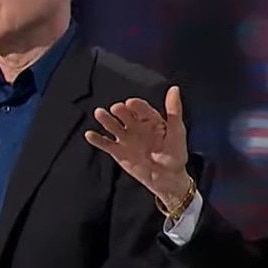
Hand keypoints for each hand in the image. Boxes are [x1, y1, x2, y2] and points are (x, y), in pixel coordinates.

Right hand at [84, 86, 189, 208]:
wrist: (168, 178)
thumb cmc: (175, 154)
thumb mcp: (177, 131)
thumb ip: (174, 111)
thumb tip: (174, 89)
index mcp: (150, 119)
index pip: (141, 108)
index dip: (136, 105)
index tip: (131, 103)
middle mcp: (136, 126)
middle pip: (125, 115)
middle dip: (120, 111)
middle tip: (116, 108)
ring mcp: (126, 138)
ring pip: (113, 126)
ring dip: (106, 119)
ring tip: (99, 113)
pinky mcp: (118, 151)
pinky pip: (105, 144)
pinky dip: (97, 139)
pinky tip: (90, 134)